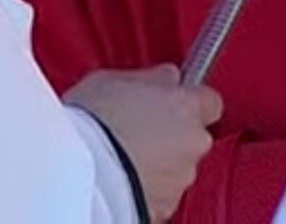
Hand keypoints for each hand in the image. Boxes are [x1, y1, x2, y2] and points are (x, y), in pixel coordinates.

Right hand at [63, 64, 222, 221]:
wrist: (75, 175)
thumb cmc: (91, 125)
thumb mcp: (113, 81)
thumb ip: (151, 79)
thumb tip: (165, 78)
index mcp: (186, 106)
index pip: (210, 101)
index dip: (188, 102)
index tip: (169, 102)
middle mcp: (192, 143)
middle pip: (193, 137)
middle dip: (171, 136)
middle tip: (136, 132)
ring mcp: (180, 179)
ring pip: (177, 168)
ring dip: (158, 164)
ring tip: (121, 159)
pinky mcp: (163, 207)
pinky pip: (159, 194)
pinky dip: (145, 187)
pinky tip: (119, 180)